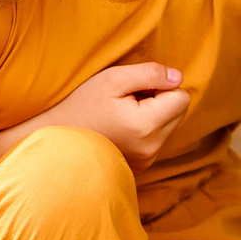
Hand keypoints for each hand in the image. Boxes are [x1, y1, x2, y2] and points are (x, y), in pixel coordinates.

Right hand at [50, 62, 191, 168]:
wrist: (58, 140)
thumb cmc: (83, 105)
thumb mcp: (113, 79)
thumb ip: (150, 73)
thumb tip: (178, 77)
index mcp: (146, 126)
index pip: (181, 97)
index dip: (161, 86)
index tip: (136, 89)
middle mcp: (151, 148)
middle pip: (178, 112)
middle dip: (160, 100)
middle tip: (128, 99)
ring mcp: (147, 160)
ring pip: (169, 125)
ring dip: (153, 114)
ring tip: (122, 113)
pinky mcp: (142, 165)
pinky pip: (157, 138)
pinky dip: (146, 129)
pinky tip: (121, 127)